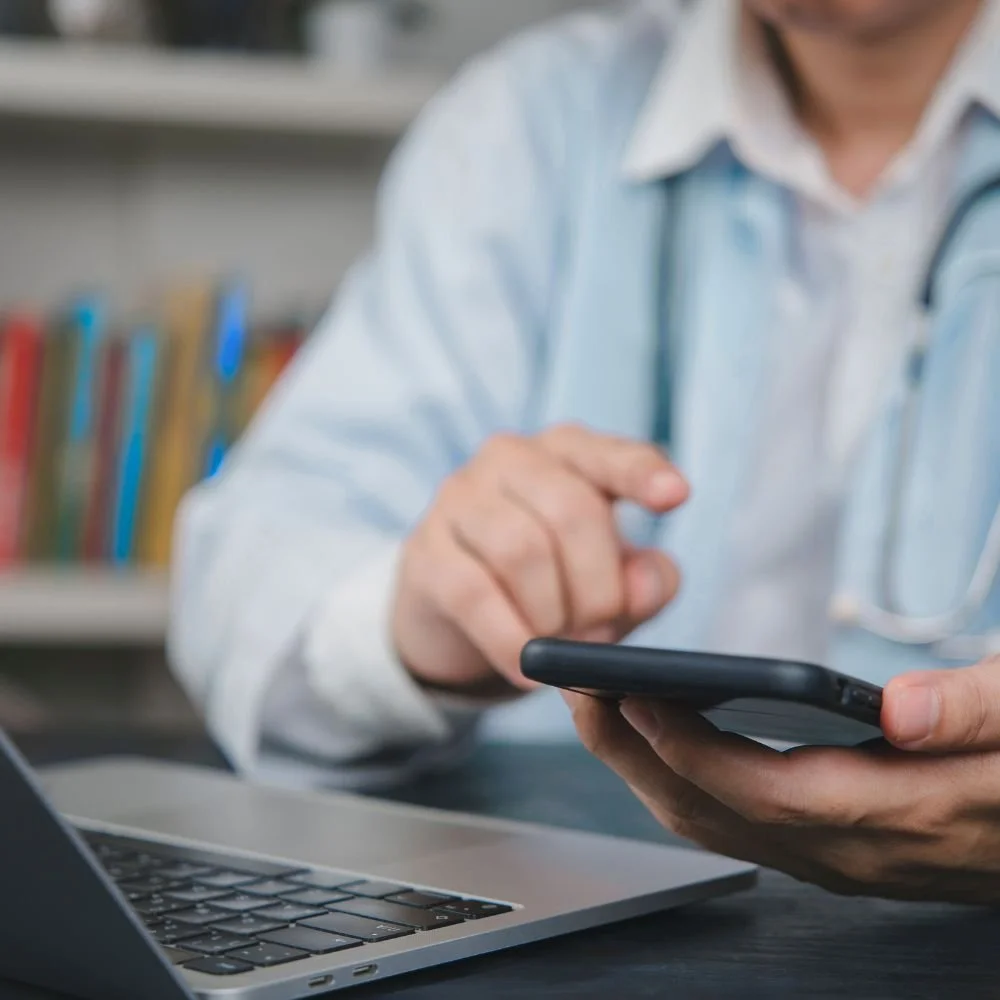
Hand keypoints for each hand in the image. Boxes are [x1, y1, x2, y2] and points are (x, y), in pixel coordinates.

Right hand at [392, 424, 688, 694]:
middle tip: (602, 634)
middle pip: (571, 511)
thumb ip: (643, 582)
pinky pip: (474, 593)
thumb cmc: (549, 584)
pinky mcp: (425, 551)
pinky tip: (526, 669)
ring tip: (560, 648)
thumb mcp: (609, 583)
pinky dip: (509, 639)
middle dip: (598, 587)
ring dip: (553, 615)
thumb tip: (642, 587)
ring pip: (521, 549)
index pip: (608, 453)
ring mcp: (459, 498)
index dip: (641, 473)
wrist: (455, 615)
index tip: (677, 496)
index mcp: (566, 451)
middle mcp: (509, 458)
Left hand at [569, 657, 999, 902]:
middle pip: (716, 814)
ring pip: (713, 823)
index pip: (770, 793)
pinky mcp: (829, 844)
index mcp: (904, 813)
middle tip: (573, 689)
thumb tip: (900, 707)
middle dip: (633, 756)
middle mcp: (857, 849)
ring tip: (594, 703)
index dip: (693, 751)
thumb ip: (976, 713)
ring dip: (642, 767)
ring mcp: (838, 856)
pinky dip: (677, 776)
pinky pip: (731, 820)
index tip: (632, 698)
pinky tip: (653, 735)